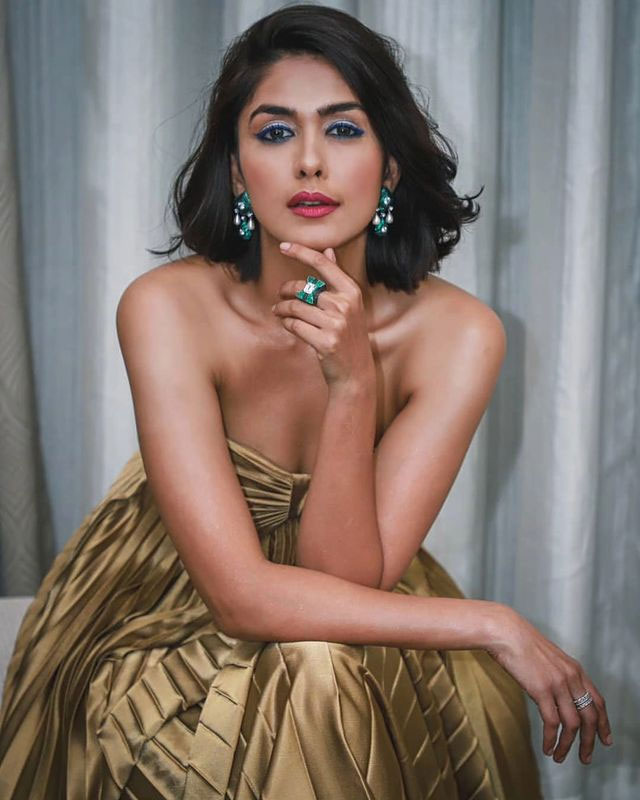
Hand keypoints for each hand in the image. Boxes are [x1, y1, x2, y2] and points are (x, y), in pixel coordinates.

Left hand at [272, 242, 375, 389]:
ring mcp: (336, 324)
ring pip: (296, 307)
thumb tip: (328, 250)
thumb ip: (337, 279)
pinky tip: (288, 325)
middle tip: (280, 295)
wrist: (355, 373)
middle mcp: (345, 305)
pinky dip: (287, 324)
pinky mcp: (325, 342)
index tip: (283, 246)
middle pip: (304, 288)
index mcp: (352, 292)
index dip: (301, 252)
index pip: (323, 264)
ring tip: (278, 311)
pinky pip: (295, 325)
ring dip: (282, 308)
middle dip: (286, 290)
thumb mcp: (350, 305)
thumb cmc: (349, 336)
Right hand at [487, 607, 612, 764]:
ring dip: (568, 745)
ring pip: (573, 724)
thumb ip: (558, 675)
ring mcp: (558, 683)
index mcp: (574, 669)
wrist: (505, 631)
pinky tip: (546, 748)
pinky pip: (552, 722)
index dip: (603, 723)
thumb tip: (557, 696)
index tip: (605, 739)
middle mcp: (571, 677)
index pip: (598, 701)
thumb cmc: (520, 642)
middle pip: (590, 717)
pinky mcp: (542, 689)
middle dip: (590, 741)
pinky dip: (551, 739)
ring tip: (559, 757)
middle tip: (585, 758)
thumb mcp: (548, 658)